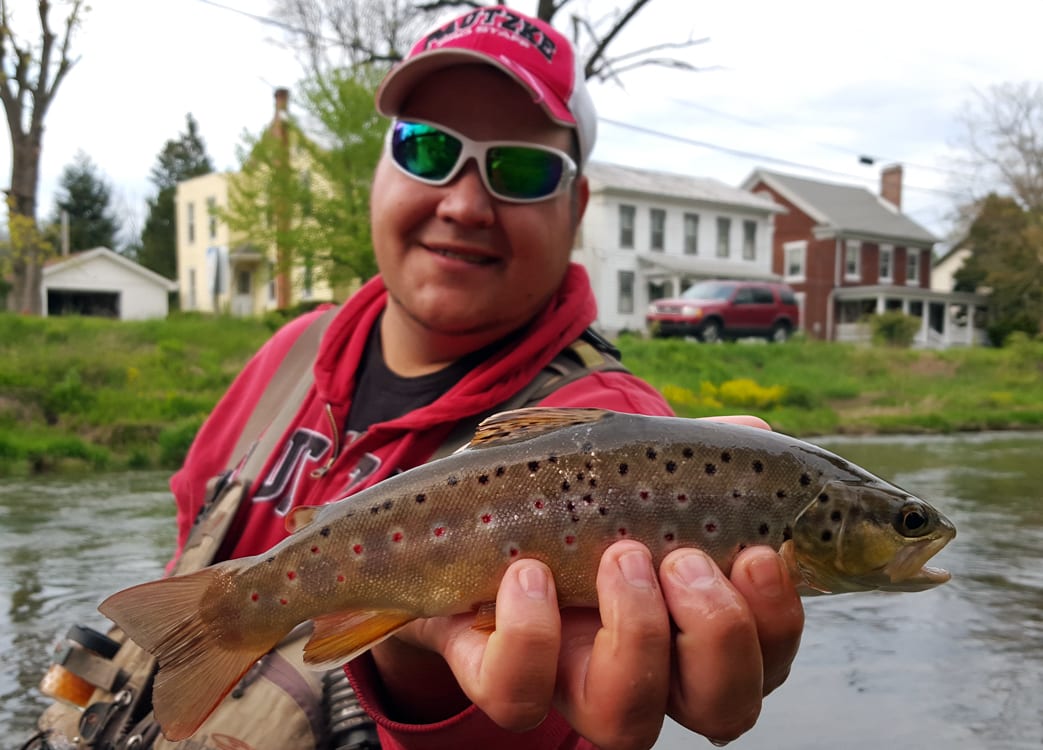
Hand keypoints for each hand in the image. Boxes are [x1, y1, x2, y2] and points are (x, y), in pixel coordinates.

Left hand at [369, 415, 803, 747]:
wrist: (472, 519)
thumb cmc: (573, 498)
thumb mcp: (637, 467)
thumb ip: (698, 452)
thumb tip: (752, 434)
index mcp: (692, 627)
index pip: (765, 661)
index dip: (775, 623)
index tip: (758, 552)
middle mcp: (647, 672)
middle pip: (721, 710)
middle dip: (717, 636)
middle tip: (682, 559)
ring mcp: (572, 683)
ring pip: (627, 722)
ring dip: (637, 635)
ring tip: (618, 557)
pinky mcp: (500, 677)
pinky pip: (519, 695)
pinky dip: (531, 633)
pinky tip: (529, 573)